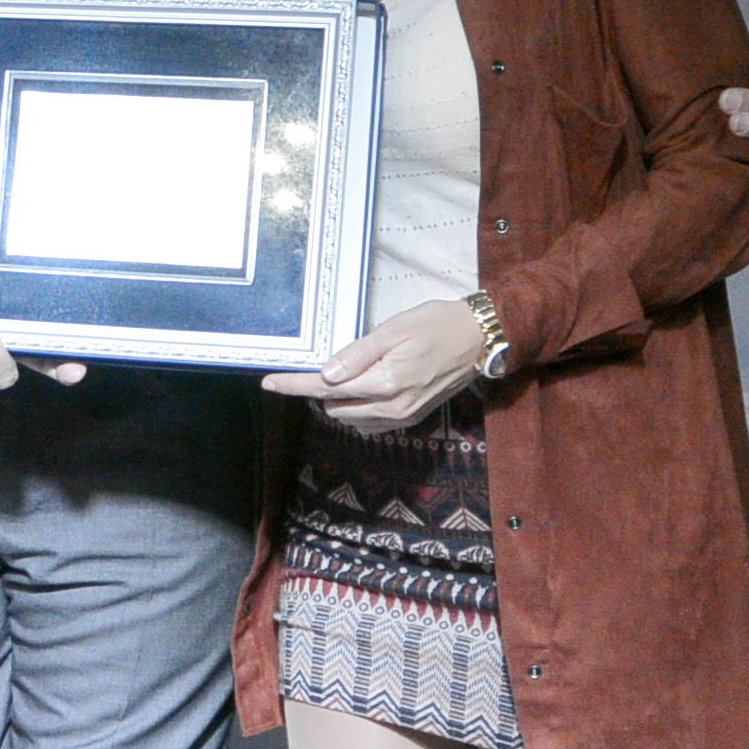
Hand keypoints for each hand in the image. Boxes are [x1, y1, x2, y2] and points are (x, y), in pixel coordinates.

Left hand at [261, 299, 486, 432]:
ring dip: (340, 401)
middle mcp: (393, 407)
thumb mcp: (393, 329)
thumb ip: (358, 354)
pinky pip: (371, 423)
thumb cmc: (435, 325)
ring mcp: (403, 417)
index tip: (268, 382)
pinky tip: (365, 387)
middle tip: (327, 363)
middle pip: (333, 408)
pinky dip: (358, 409)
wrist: (480, 339)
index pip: (326, 389)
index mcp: (386, 382)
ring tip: (351, 372)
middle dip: (319, 390)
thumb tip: (325, 375)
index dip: (293, 385)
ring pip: (350, 419)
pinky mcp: (411, 419)